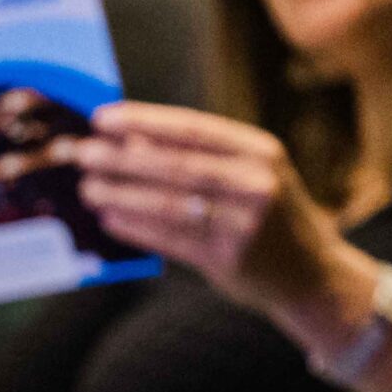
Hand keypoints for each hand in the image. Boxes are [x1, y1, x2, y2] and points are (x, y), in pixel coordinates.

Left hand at [77, 102, 343, 315]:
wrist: (311, 273)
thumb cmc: (267, 215)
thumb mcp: (248, 174)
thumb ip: (197, 156)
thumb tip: (131, 139)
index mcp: (259, 150)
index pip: (192, 128)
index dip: (144, 121)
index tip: (101, 118)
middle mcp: (255, 182)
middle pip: (175, 165)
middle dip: (121, 157)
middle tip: (80, 153)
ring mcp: (243, 223)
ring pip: (168, 203)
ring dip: (121, 194)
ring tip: (87, 188)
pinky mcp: (228, 258)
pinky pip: (170, 239)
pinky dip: (136, 227)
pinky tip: (109, 219)